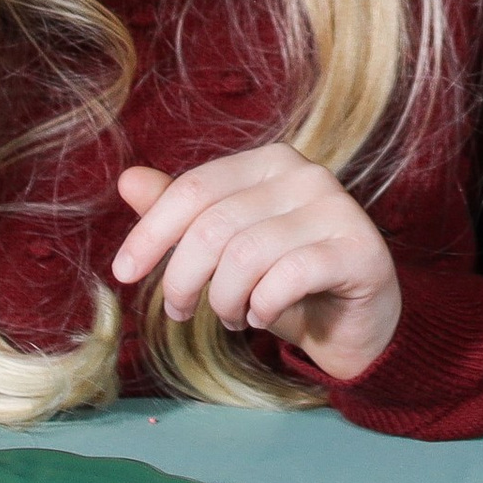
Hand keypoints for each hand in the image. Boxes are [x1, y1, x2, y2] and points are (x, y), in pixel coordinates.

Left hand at [112, 147, 401, 381]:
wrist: (353, 321)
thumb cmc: (283, 280)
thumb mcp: (225, 249)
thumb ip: (182, 214)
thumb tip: (127, 179)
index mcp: (270, 161)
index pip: (195, 188)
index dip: (150, 233)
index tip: (123, 274)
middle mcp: (306, 174)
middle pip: (213, 226)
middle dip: (183, 280)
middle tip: (181, 312)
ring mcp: (337, 208)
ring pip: (245, 256)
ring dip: (225, 301)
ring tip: (232, 317)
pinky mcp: (359, 249)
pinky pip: (287, 278)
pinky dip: (262, 307)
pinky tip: (263, 316)